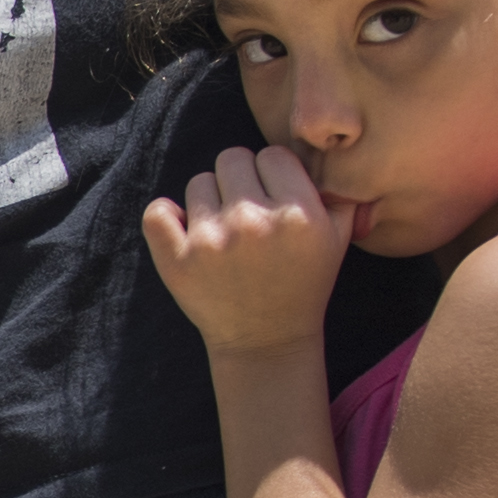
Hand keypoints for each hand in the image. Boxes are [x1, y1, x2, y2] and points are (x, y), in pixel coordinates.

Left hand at [141, 143, 353, 355]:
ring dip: (209, 202)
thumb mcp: (337, 241)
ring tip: (225, 232)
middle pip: (232, 159)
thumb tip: (329, 155)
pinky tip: (184, 231)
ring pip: (199, 182)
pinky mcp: (177, 261)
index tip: (274, 198)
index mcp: (298, 214)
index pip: (273, 155)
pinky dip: (167, 217)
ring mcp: (211, 241)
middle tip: (247, 212)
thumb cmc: (303, 285)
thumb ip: (341, 194)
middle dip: (240, 181)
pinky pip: (157, 211)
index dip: (273, 174)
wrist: (266, 342)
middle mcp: (253, 223)